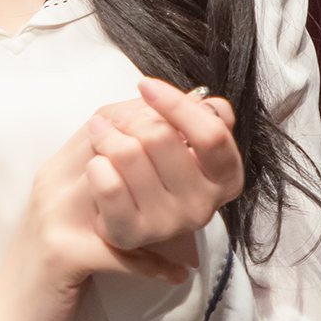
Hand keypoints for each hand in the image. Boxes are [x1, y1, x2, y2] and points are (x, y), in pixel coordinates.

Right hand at [0, 79, 242, 320]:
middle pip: (114, 138)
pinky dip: (152, 264)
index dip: (151, 115)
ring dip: (162, 194)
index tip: (189, 127)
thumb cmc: (51, 264)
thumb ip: (109, 181)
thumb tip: (162, 158)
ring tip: (199, 208)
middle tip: (204, 161)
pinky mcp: (63, 255)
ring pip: (115, 180)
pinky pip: (118, 250)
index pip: (106, 117)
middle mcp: (55, 182)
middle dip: (165, 144)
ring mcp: (56, 215)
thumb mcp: (75, 213)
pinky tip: (177, 273)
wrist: (6, 317)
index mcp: (59, 168)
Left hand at [87, 76, 243, 258]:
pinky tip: (98, 166)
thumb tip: (202, 101)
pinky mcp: (131, 235)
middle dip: (130, 117)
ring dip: (106, 135)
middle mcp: (202, 206)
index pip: (211, 133)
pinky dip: (95, 164)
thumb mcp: (181, 134)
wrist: (106, 211)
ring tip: (102, 136)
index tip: (146, 85)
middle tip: (118, 119)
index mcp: (224, 177)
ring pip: (128, 154)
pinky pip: (107, 183)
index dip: (176, 104)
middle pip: (161, 136)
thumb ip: (196, 113)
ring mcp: (168, 224)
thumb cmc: (151, 165)